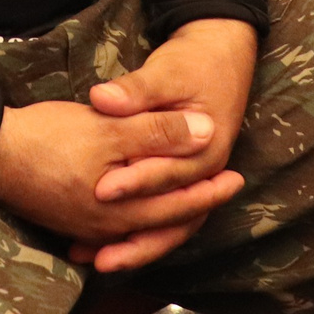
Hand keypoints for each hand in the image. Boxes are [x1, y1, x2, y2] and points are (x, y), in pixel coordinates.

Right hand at [0, 96, 244, 273]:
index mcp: (121, 211)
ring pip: (139, 228)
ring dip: (166, 215)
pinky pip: (114, 227)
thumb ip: (159, 133)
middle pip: (163, 224)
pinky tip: (136, 212)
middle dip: (195, 205)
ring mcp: (84, 228)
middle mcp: (106, 229)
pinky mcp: (67, 218)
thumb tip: (208, 132)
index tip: (234, 177)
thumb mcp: (109, 130)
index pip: (179, 206)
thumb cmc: (48, 138)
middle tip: (225, 187)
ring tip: (188, 200)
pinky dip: (135, 221)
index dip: (209, 191)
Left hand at [78, 18, 256, 267]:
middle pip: (170, 216)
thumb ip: (136, 90)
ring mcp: (192, 179)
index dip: (134, 183)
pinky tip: (98, 244)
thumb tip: (103, 99)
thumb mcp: (167, 71)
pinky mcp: (178, 178)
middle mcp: (202, 172)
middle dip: (131, 238)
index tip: (100, 191)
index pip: (167, 174)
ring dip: (131, 245)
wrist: (222, 54)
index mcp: (206, 148)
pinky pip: (158, 214)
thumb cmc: (195, 62)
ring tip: (91, 259)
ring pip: (165, 224)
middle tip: (94, 253)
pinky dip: (132, 230)